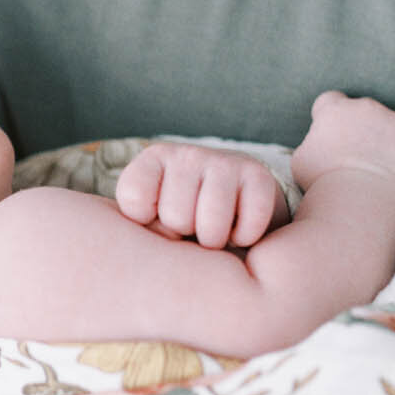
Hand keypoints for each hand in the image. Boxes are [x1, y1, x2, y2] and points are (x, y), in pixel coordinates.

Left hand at [116, 141, 287, 248]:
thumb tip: (157, 241)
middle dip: (184, 234)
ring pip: (211, 226)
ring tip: (213, 230)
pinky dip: (245, 238)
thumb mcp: (152, 219)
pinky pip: (249, 226)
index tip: (159, 220)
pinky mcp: (259, 176)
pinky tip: (239, 228)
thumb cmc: (185, 218)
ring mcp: (224, 162)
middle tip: (193, 227)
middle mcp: (187, 154)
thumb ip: (142, 228)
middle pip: (176, 217)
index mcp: (153, 160)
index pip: (135, 200)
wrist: (237, 203)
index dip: (148, 223)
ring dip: (214, 240)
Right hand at [290, 91, 394, 203]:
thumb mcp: (301, 160)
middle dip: (366, 133)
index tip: (336, 138)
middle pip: (368, 114)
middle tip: (361, 164)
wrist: (362, 202)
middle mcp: (369, 107)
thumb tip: (321, 146)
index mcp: (335, 109)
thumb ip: (313, 144)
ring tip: (383, 178)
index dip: (334, 119)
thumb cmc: (324, 185)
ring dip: (392, 147)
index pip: (333, 101)